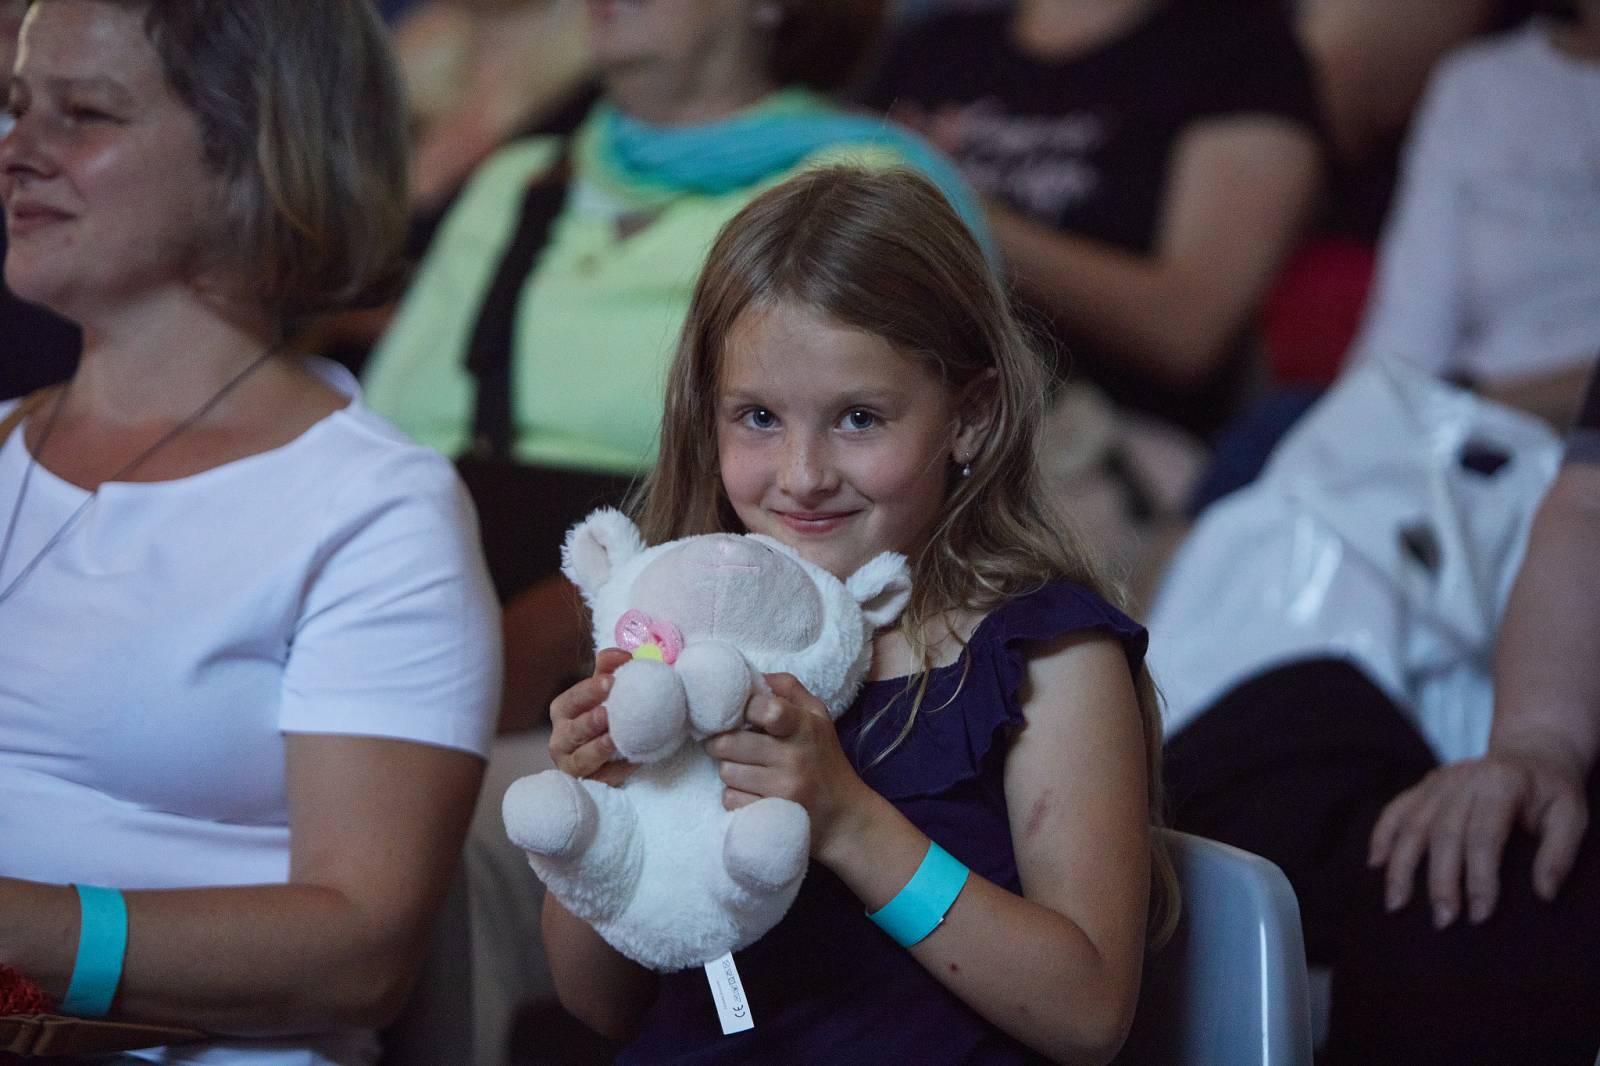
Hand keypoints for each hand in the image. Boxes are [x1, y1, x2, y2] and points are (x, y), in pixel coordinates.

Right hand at [548, 648, 636, 786]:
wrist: (613, 754)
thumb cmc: (605, 715)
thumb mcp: (605, 691)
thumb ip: (609, 669)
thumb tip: (621, 654)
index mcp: (564, 710)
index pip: (573, 698)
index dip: (590, 690)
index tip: (611, 680)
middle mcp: (562, 738)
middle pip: (572, 730)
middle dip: (589, 721)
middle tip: (608, 712)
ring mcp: (572, 764)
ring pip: (581, 758)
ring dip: (598, 748)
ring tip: (614, 739)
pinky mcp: (589, 784)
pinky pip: (602, 779)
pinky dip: (618, 771)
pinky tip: (634, 762)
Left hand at [703, 673, 876, 860]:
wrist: (845, 816)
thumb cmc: (825, 759)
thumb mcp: (818, 717)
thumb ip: (789, 689)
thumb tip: (754, 674)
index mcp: (805, 727)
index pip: (765, 708)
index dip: (743, 707)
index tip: (740, 713)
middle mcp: (795, 758)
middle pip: (729, 743)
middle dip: (720, 742)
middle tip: (726, 742)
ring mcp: (783, 789)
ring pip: (726, 772)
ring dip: (729, 769)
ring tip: (743, 768)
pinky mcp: (772, 815)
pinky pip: (730, 799)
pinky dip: (734, 795)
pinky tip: (750, 791)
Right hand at [1368, 751, 1588, 927]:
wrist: (1532, 749)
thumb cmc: (1552, 790)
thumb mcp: (1572, 815)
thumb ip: (1560, 853)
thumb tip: (1543, 894)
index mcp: (1501, 783)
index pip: (1484, 836)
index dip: (1479, 878)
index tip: (1479, 915)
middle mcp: (1464, 779)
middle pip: (1443, 834)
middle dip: (1439, 881)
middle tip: (1442, 921)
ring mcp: (1439, 781)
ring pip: (1412, 824)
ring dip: (1402, 867)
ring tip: (1397, 904)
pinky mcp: (1425, 785)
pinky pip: (1396, 810)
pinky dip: (1381, 836)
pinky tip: (1375, 864)